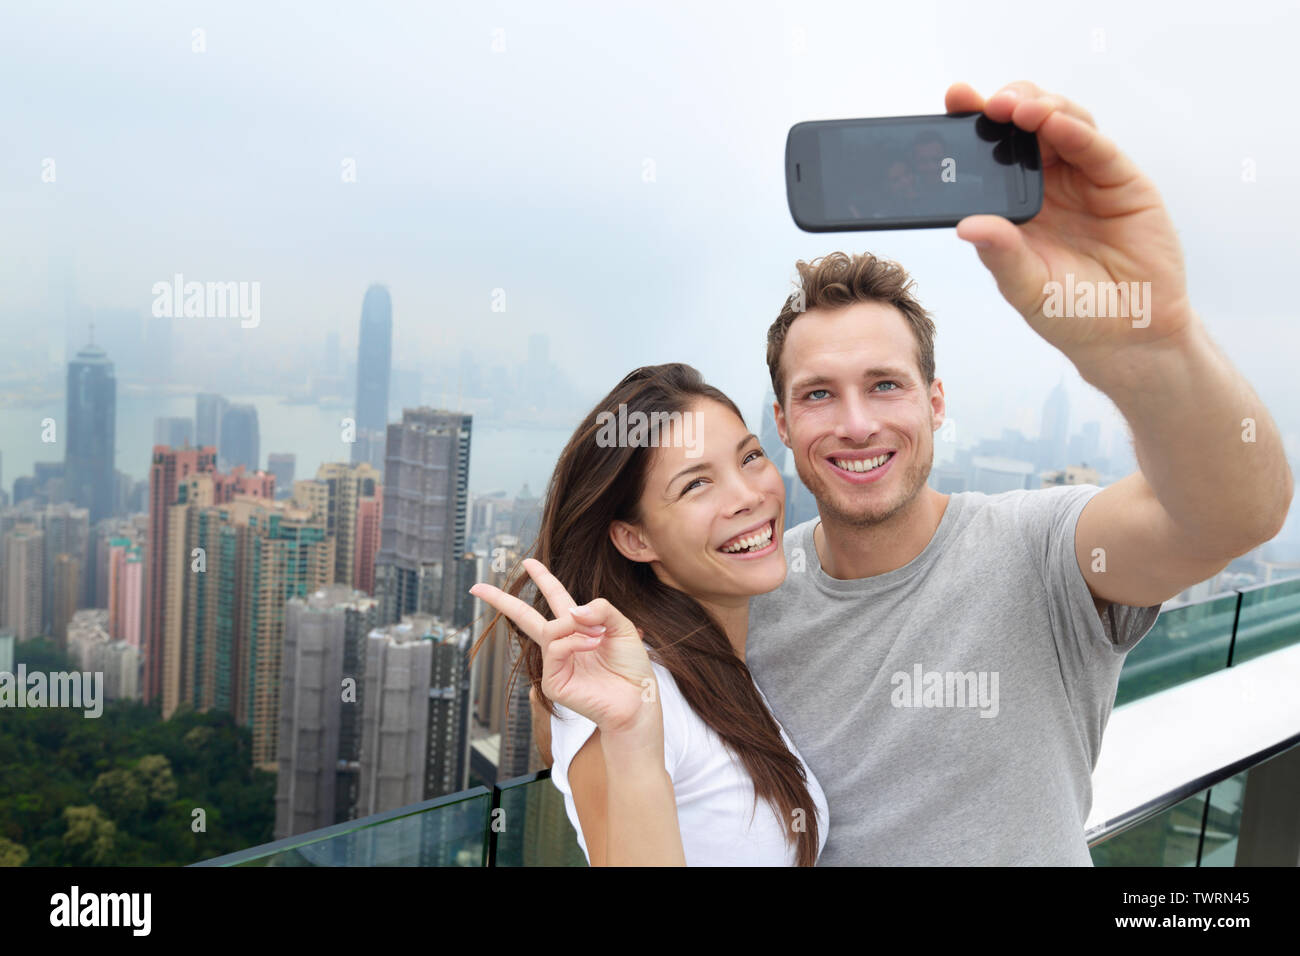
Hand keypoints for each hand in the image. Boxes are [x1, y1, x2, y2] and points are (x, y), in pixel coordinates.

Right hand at [469, 558, 658, 738]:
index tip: (528, 563)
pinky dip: (575, 642)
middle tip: (477, 588)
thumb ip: (600, 609)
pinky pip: (556, 649)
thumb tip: (571, 610)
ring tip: (599, 635)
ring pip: (550, 630)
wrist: (638, 699)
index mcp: (578, 627)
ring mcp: (554, 664)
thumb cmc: (631, 667)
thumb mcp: (622, 627)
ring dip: (575, 627)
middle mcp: (562, 644)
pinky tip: (593, 644)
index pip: (555, 598)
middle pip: (524, 617)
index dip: (543, 579)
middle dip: (501, 601)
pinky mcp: (552, 682)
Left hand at [946, 80, 1193, 378]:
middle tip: (984, 104)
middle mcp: (1048, 184)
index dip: (973, 125)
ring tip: (1017, 109)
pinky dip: (1075, 130)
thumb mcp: (1026, 288)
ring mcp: (1084, 177)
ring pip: (1060, 124)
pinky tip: (1055, 123)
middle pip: (1024, 126)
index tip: (954, 102)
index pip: (990, 154)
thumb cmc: (1071, 312)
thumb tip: (966, 226)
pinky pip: (1096, 147)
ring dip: (1038, 108)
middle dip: (1004, 107)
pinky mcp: (1121, 179)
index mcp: (1016, 204)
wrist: (1130, 333)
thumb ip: (1001, 255)